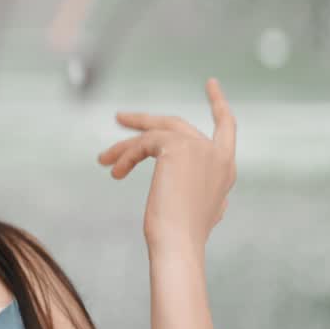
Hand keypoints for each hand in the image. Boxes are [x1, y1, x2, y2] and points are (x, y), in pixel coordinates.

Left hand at [97, 78, 237, 255]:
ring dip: (126, 147)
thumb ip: (194, 186)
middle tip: (120, 118)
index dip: (218, 104)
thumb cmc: (180, 237)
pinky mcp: (178, 147)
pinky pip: (145, 143)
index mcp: (225, 170)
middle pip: (176, 125)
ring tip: (103, 159)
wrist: (178, 245)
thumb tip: (175, 174)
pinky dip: (127, 156)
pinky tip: (115, 171)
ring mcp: (200, 148)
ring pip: (155, 134)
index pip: (226, 128)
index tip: (211, 83)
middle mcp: (217, 155)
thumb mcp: (192, 209)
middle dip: (145, 121)